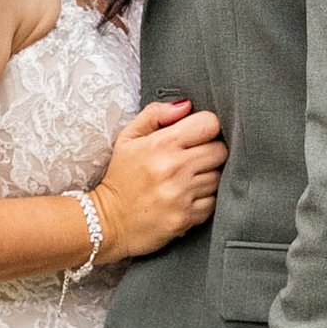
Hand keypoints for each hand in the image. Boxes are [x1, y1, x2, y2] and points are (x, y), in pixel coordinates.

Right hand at [94, 98, 224, 258]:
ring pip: (219, 176)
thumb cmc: (121, 177)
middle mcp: (175, 168)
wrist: (107, 222)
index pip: (209, 124)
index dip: (205, 127)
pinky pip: (214, 201)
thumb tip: (187, 105)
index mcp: (161, 144)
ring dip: (207, 176)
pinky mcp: (187, 218)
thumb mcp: (128, 138)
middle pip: (220, 150)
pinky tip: (186, 197)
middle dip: (210, 151)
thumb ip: (155, 115)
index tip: (196, 135)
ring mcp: (182, 195)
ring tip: (186, 180)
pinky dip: (205, 199)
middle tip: (193, 158)